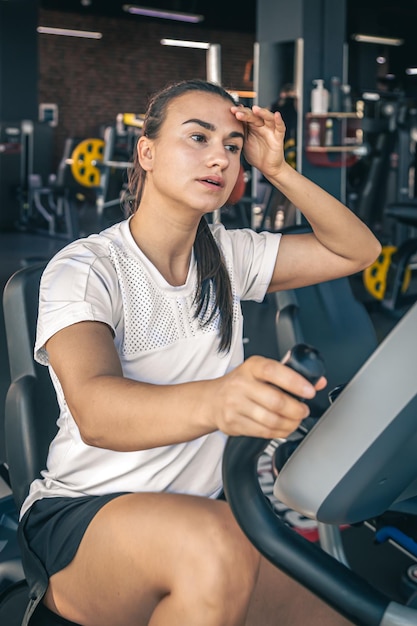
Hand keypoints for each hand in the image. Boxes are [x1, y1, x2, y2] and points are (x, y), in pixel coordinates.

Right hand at [212, 355, 326, 439]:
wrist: (212, 400)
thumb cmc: (242, 384)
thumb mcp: (262, 371)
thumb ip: (290, 375)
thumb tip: (318, 382)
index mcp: (251, 367)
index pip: (274, 371)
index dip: (295, 382)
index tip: (309, 391)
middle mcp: (241, 384)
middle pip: (276, 401)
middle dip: (297, 410)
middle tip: (303, 410)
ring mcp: (235, 405)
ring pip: (271, 420)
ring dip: (290, 424)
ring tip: (295, 420)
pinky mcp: (233, 424)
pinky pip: (263, 432)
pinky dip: (279, 432)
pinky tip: (283, 428)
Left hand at [231, 105, 287, 178]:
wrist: (267, 168)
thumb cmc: (256, 156)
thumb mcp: (244, 144)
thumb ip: (240, 134)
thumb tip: (226, 127)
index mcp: (252, 127)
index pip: (246, 116)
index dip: (239, 112)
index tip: (231, 110)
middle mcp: (262, 126)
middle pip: (254, 115)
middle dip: (245, 113)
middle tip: (236, 111)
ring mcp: (270, 130)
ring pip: (267, 118)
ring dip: (262, 112)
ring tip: (255, 109)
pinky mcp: (278, 136)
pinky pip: (280, 127)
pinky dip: (279, 120)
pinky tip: (276, 114)